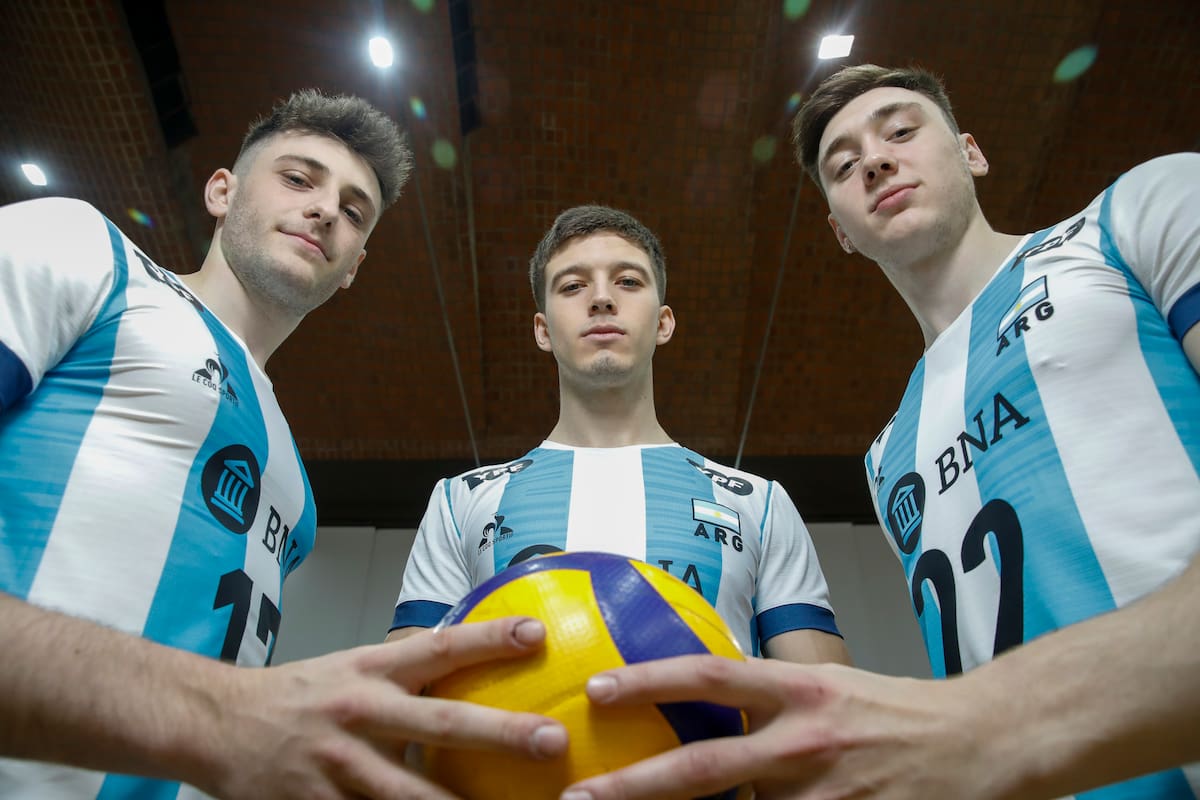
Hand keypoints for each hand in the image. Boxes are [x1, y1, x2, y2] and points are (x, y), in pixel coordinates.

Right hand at [206, 617, 567, 799]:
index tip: (538, 633)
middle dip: (500, 733)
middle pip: (440, 723)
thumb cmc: (300, 694)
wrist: (217, 725)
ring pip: (409, 795)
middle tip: (551, 739)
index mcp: (372, 671)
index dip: (490, 638)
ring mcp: (339, 767)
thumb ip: (408, 671)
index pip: (440, 648)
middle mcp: (360, 714)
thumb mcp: (353, 666)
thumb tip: (478, 661)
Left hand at [558, 655, 988, 799]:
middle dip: (634, 787)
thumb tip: (710, 703)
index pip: (711, 676)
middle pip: (706, 766)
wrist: (987, 739)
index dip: (651, 680)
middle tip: (579, 796)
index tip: (599, 688)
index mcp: (799, 689)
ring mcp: (827, 792)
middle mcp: (806, 740)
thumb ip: (772, 700)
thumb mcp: (832, 686)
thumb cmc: (902, 711)